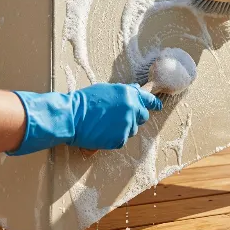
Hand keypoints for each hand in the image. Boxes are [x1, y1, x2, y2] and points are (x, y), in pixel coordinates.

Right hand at [8, 83, 161, 155]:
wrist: (71, 116)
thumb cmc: (85, 101)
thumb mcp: (107, 90)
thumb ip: (125, 91)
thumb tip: (137, 90)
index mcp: (129, 95)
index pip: (149, 100)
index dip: (154, 104)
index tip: (158, 106)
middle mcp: (131, 109)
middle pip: (143, 116)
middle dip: (136, 117)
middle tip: (122, 118)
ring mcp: (127, 125)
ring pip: (133, 129)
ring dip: (124, 127)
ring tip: (106, 125)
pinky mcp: (120, 139)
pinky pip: (122, 139)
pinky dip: (114, 138)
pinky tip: (103, 132)